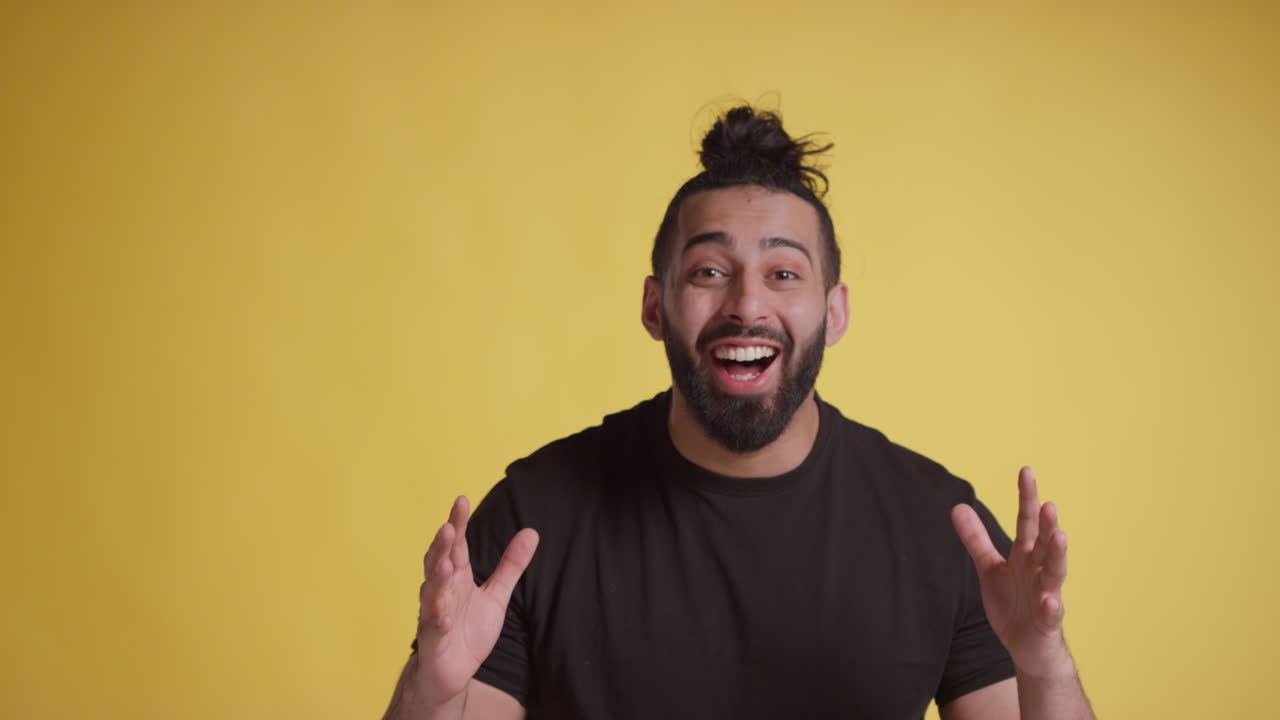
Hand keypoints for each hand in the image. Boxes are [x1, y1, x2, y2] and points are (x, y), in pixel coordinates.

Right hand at [413, 496, 539, 705]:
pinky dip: (436, 621)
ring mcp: (433, 614)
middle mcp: (442, 591)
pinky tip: (443, 616)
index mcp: (457, 577)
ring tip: (444, 564)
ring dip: (436, 578)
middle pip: (439, 562)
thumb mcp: (496, 595)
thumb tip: (532, 532)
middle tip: (447, 526)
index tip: (461, 500)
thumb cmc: (467, 630)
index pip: (456, 545)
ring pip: (432, 593)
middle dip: (442, 545)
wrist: (451, 671)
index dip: (457, 523)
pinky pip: (433, 629)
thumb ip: (510, 565)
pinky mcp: (432, 640)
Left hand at [951, 466, 1072, 678]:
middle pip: (1043, 543)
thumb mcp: (990, 568)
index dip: (1026, 497)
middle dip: (1047, 524)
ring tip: (1062, 536)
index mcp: (1025, 556)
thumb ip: (977, 539)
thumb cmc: (1013, 603)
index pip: (1027, 522)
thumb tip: (957, 506)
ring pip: (1055, 573)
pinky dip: (1051, 606)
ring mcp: (1046, 595)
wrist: (1027, 646)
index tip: (1026, 470)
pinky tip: (1050, 599)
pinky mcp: (1047, 621)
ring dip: (1058, 555)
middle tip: (1048, 503)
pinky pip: (1051, 614)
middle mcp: (1039, 571)